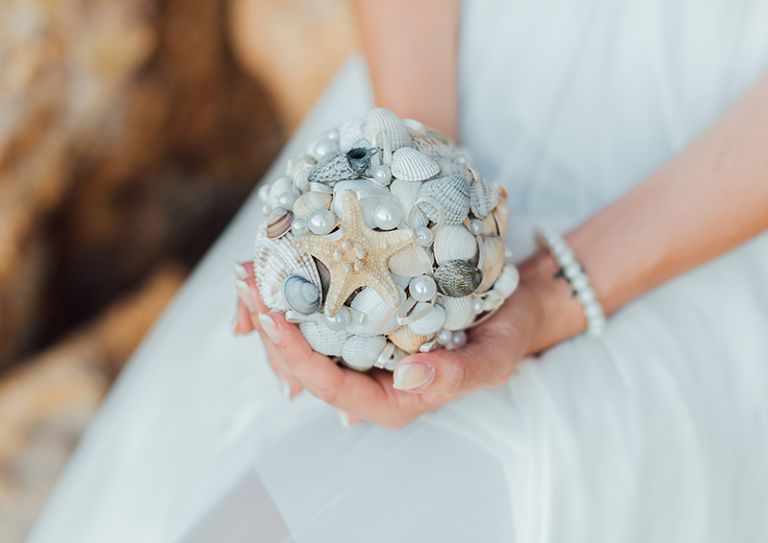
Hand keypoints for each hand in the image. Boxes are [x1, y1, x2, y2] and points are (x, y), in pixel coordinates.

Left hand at [235, 261, 543, 427]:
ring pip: (302, 340)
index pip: (332, 387)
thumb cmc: (505, 337)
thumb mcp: (495, 358)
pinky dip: (294, 291)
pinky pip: (317, 313)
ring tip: (250, 270)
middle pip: (303, 366)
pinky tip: (275, 265)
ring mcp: (360, 350)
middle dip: (270, 328)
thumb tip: (407, 375)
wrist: (512, 305)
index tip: (271, 319)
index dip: (295, 357)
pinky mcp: (360, 322)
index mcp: (392, 399)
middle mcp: (368, 379)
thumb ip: (457, 374)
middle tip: (247, 281)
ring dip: (273, 306)